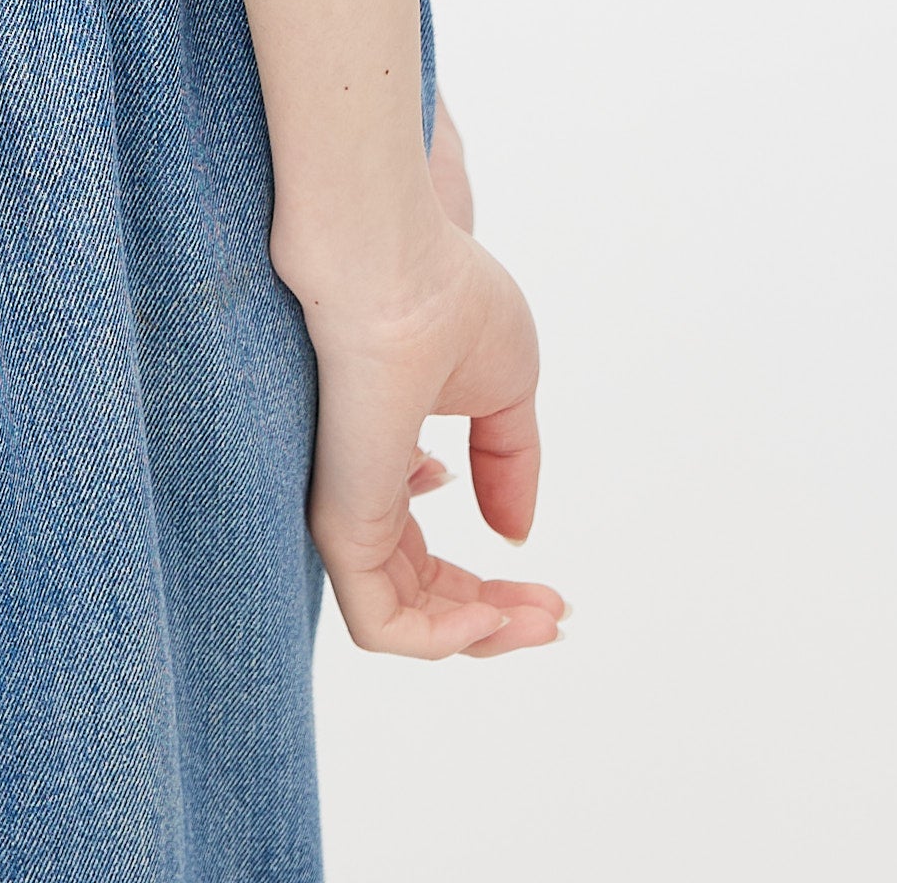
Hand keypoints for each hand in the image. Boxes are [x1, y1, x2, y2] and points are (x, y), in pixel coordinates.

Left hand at [282, 204, 565, 661]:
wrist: (395, 259)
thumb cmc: (444, 295)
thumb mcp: (505, 386)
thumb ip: (508, 463)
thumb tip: (514, 532)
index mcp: (388, 461)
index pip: (427, 559)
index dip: (495, 587)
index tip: (555, 596)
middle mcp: (359, 492)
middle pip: (421, 594)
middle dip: (497, 617)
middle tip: (554, 615)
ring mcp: (345, 508)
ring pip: (403, 621)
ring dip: (482, 633)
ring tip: (535, 618)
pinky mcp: (340, 519)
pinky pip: (380, 622)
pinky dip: (441, 637)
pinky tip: (492, 611)